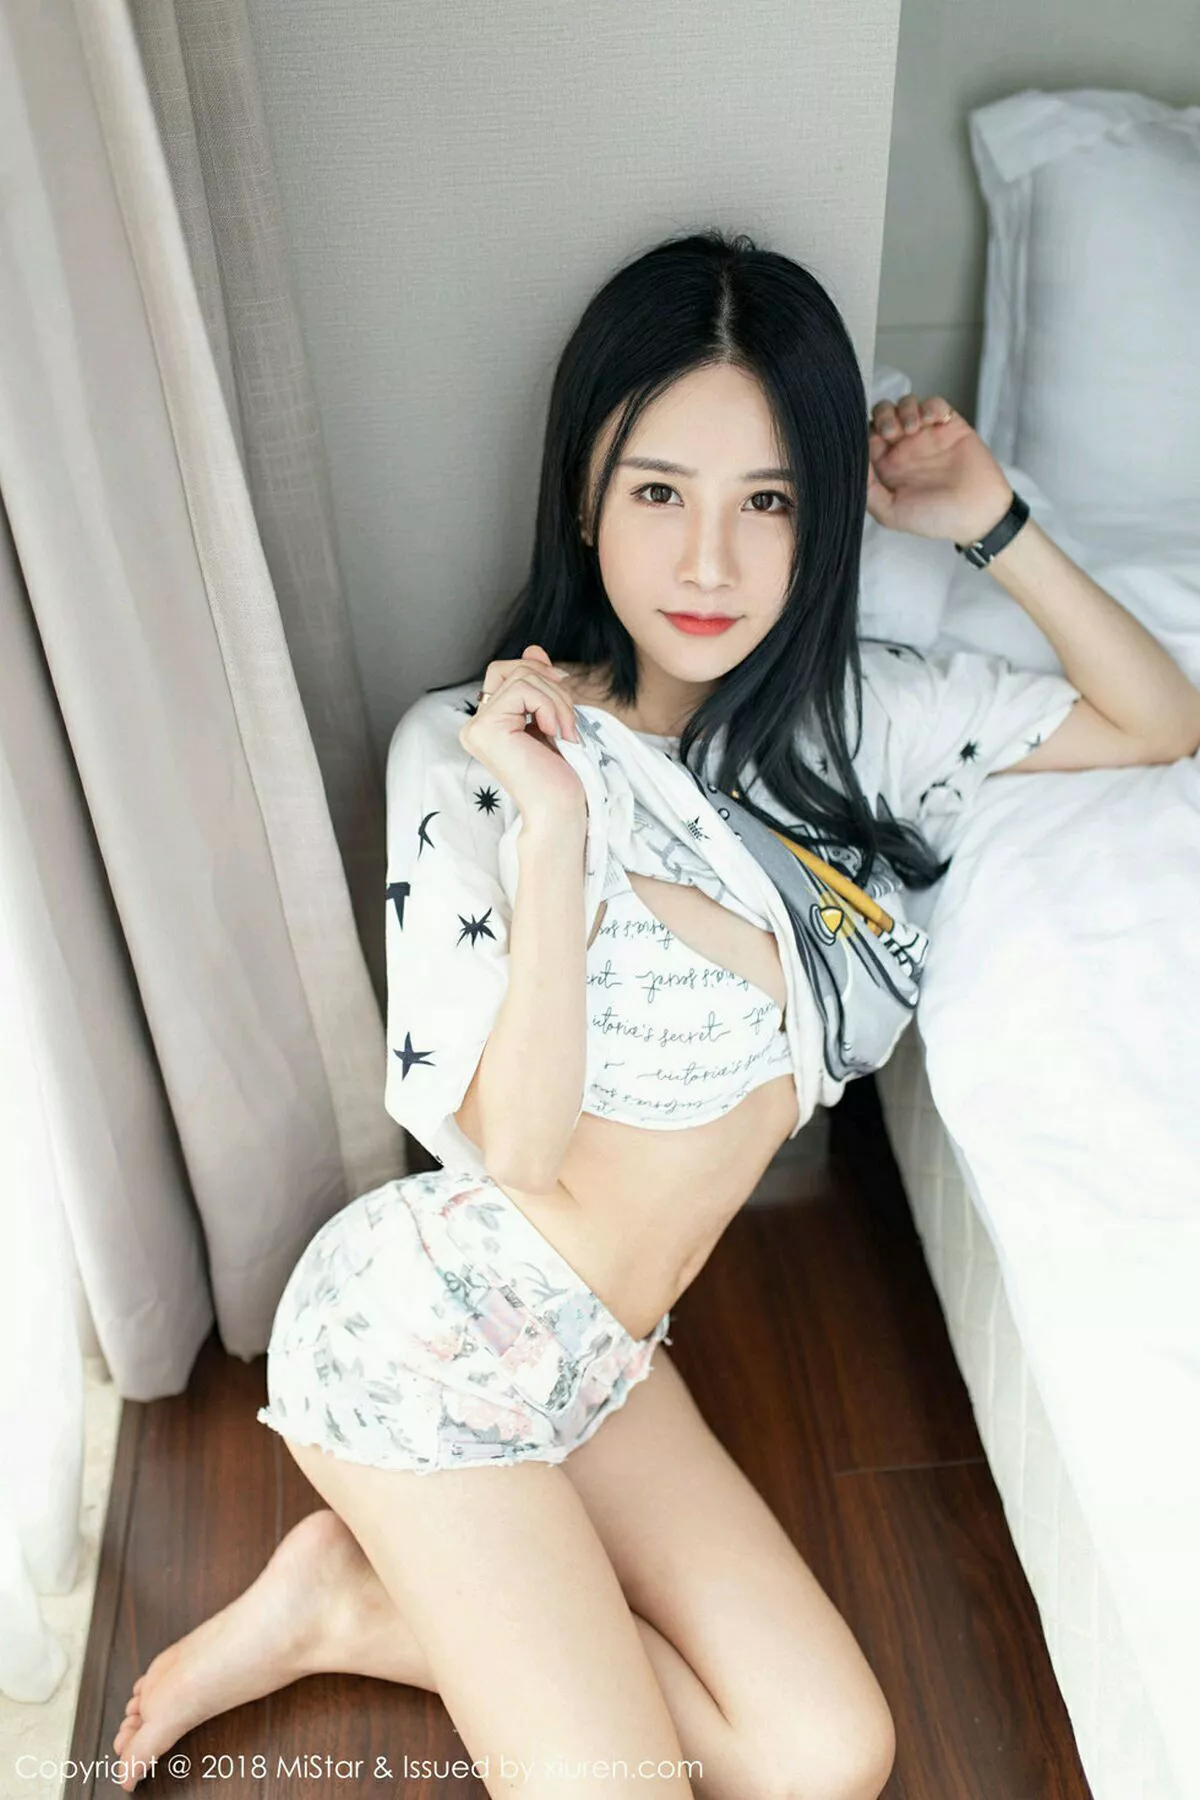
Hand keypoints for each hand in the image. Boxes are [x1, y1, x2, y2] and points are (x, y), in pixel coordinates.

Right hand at [458, 644, 585, 822]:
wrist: (561, 811)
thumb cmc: (560, 776)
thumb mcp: (551, 718)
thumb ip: (539, 685)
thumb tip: (533, 647)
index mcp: (489, 723)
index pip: (505, 672)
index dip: (536, 670)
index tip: (564, 685)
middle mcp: (475, 725)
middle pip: (510, 669)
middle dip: (550, 685)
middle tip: (570, 718)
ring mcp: (476, 727)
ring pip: (520, 677)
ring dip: (557, 700)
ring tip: (568, 731)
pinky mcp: (485, 729)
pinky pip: (521, 690)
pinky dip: (550, 707)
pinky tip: (557, 734)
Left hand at [866, 393, 1013, 542]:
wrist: (977, 513)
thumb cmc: (934, 518)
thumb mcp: (891, 513)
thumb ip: (867, 490)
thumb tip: (852, 464)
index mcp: (886, 467)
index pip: (865, 438)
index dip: (862, 434)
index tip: (870, 443)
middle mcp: (903, 448)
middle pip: (882, 414)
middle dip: (883, 416)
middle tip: (891, 433)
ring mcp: (926, 435)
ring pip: (906, 404)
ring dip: (905, 409)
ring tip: (913, 428)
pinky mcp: (949, 425)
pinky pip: (934, 403)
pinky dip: (930, 405)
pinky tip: (932, 421)